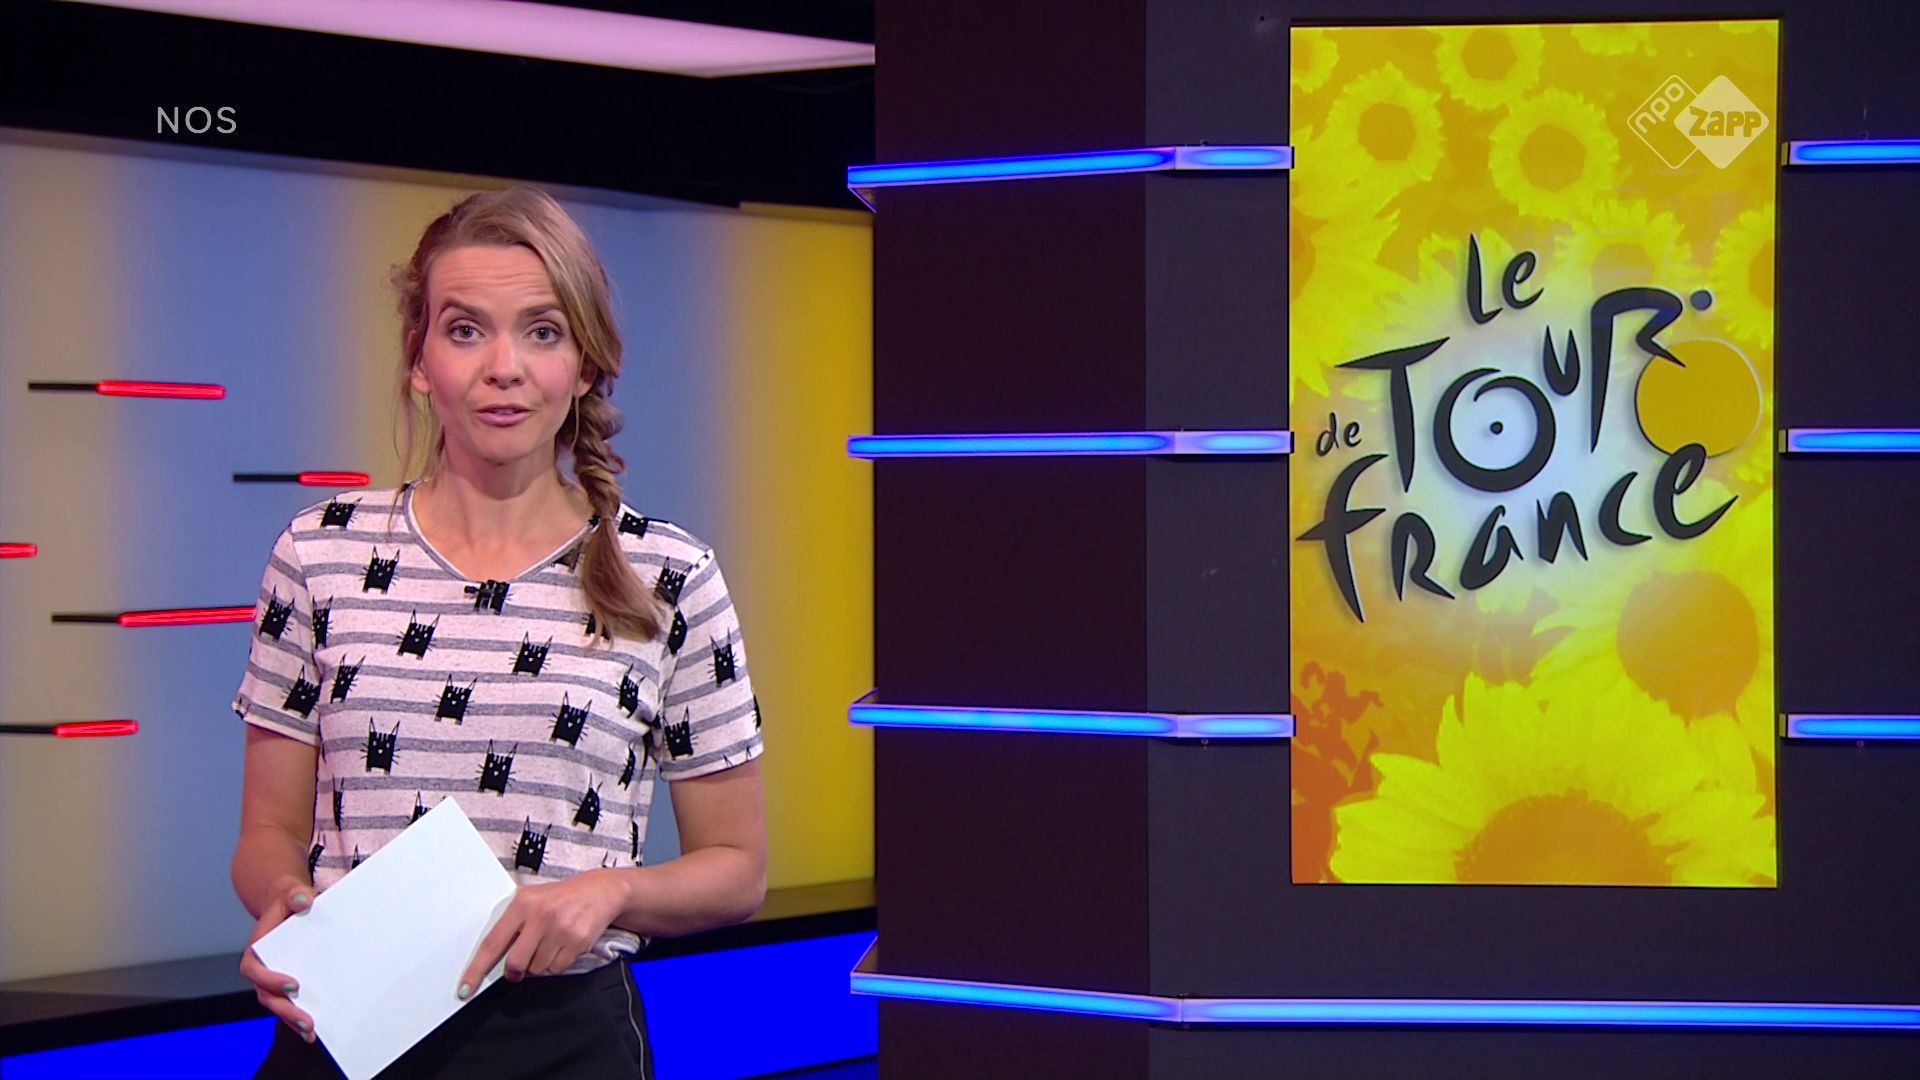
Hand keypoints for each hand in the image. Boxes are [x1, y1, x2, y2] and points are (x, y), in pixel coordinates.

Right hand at [239, 875, 316, 1042]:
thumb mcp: (291, 891)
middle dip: (285, 1010)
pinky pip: (288, 1003)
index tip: (294, 984)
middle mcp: (262, 967)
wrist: (288, 902)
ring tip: (311, 1032)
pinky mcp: (285, 983)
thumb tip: (304, 901)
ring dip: (292, 1020)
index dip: (270, 979)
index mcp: (257, 948)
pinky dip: (297, 1018)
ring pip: (276, 1004)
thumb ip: (295, 894)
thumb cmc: (289, 898)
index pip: (255, 969)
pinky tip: (314, 1031)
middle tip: (307, 1021)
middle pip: (266, 995)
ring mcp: (272, 978)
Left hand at [457, 872, 625, 997]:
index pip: (492, 943)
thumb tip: (493, 960)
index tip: (465, 988)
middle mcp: (540, 915)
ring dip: (540, 964)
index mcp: (522, 903)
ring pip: (538, 969)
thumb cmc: (561, 898)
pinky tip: (564, 945)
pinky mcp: (578, 940)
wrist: (602, 891)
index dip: (477, 969)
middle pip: (515, 963)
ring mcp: (560, 928)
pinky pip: (558, 969)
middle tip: (520, 968)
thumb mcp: (533, 900)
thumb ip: (513, 924)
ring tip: (551, 943)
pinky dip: (558, 963)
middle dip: (515, 971)